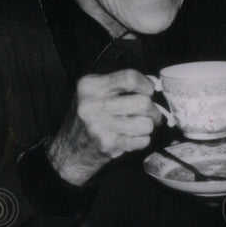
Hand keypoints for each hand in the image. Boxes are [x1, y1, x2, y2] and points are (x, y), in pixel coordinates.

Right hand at [46, 69, 162, 185]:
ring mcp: (99, 125)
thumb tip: (155, 84)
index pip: (130, 78)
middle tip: (151, 113)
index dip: (146, 85)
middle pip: (143, 102)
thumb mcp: (96, 92)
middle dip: (153, 110)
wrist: (70, 148)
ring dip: (148, 126)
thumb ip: (122, 84)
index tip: (148, 91)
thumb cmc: (90, 116)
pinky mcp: (107, 143)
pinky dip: (142, 139)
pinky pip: (142, 140)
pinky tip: (131, 137)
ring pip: (146, 123)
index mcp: (90, 85)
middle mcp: (92, 104)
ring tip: (139, 125)